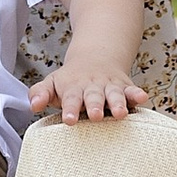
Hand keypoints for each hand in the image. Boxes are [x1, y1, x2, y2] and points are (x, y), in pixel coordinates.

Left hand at [25, 67, 148, 124]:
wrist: (96, 57)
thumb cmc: (70, 80)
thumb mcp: (52, 83)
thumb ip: (40, 93)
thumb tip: (33, 105)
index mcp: (73, 88)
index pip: (71, 99)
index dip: (70, 109)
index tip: (69, 120)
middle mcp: (93, 88)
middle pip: (94, 97)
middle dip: (95, 106)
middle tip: (95, 116)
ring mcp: (110, 87)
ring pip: (115, 94)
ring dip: (118, 102)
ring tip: (120, 113)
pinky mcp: (125, 87)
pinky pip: (132, 90)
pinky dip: (137, 94)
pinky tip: (143, 98)